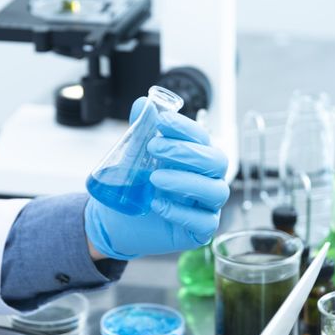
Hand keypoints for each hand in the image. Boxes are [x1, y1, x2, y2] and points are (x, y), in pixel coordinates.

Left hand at [84, 97, 229, 260]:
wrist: (117, 221)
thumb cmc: (135, 186)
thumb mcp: (133, 156)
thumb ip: (140, 130)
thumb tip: (143, 104)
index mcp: (196, 158)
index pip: (202, 137)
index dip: (184, 127)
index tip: (161, 120)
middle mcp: (207, 180)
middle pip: (217, 161)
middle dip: (186, 152)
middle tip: (153, 148)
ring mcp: (207, 206)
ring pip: (215, 191)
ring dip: (185, 181)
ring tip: (154, 178)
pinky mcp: (200, 231)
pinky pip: (204, 222)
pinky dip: (181, 212)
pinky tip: (157, 204)